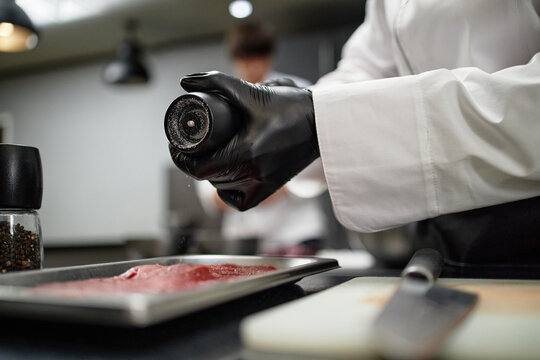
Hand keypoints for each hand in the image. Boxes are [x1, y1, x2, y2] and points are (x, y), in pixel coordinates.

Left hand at [169, 71, 318, 210]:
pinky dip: (229, 192)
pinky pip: (241, 201)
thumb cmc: (292, 107)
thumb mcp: (252, 91)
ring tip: (208, 156)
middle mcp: (254, 173)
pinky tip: (227, 178)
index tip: (175, 145)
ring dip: (210, 175)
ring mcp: (264, 184)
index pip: (199, 168)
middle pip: (208, 177)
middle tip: (189, 146)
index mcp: (247, 152)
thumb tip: (186, 81)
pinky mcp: (271, 188)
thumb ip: (217, 82)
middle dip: (194, 162)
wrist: (322, 123)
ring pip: (222, 189)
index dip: (180, 159)